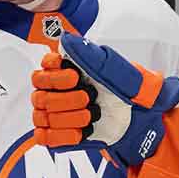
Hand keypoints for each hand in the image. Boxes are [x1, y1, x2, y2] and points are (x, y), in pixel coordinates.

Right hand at [30, 33, 178, 167]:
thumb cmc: (126, 90)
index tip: (75, 77)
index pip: (42, 69)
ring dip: (69, 118)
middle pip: (40, 96)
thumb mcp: (114, 68)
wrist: (138, 117)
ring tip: (90, 116)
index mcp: (64, 69)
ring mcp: (52, 112)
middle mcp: (53, 90)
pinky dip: (63, 135)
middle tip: (88, 98)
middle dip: (67, 100)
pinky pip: (43, 137)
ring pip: (42, 117)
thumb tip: (66, 40)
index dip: (56, 76)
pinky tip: (81, 132)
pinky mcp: (56, 134)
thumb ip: (89, 54)